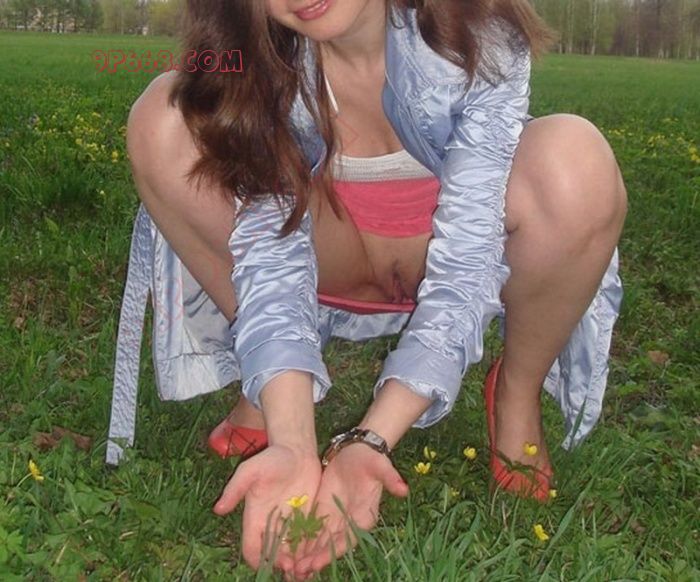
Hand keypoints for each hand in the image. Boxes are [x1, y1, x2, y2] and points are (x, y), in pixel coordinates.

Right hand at [213, 445, 321, 573]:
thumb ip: (235, 489)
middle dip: (281, 565)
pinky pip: (306, 540)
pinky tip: (319, 556)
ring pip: (290, 551)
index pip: (251, 548)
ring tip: (307, 569)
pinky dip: (310, 551)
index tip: (273, 564)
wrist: (296, 450)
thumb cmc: (271, 458)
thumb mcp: (250, 471)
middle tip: (295, 570)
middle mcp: (271, 524)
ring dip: (297, 563)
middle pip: (272, 554)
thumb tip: (217, 509)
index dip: (259, 560)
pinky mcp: (306, 518)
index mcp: (255, 517)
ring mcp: (289, 523)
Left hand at [294, 444, 408, 577]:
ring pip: (318, 542)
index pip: (347, 540)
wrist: (357, 449)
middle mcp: (350, 523)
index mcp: (364, 518)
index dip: (331, 552)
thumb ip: (390, 478)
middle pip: (330, 546)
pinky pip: (311, 530)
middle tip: (296, 570)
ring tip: (288, 567)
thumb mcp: (380, 466)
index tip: (315, 563)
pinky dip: (300, 541)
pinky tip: (286, 549)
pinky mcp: (323, 511)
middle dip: (314, 559)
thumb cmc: (371, 459)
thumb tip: (404, 489)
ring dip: (305, 555)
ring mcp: (335, 519)